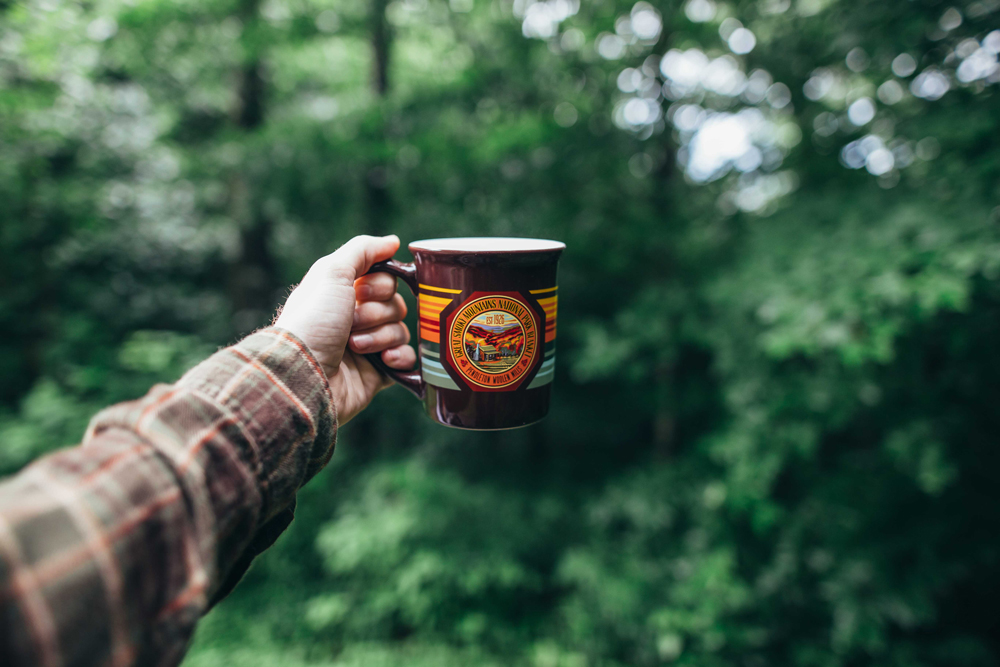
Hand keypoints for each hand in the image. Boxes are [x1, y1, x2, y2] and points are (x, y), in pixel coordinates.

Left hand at [274, 235, 415, 423]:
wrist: (304, 374)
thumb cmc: (312, 321)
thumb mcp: (331, 272)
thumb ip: (362, 250)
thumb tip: (394, 241)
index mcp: (343, 294)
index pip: (385, 279)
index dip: (380, 284)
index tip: (360, 291)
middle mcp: (355, 318)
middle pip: (396, 304)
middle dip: (377, 312)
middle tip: (352, 322)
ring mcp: (367, 347)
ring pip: (401, 330)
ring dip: (380, 336)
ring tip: (355, 347)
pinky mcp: (377, 373)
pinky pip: (406, 359)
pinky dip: (399, 358)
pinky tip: (384, 361)